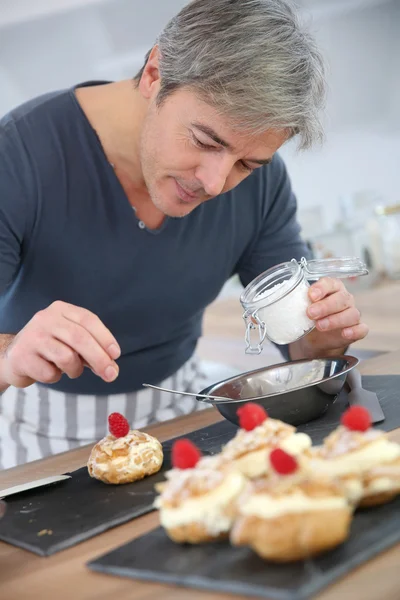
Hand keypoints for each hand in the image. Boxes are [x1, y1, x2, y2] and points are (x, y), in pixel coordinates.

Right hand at [0, 301, 120, 387]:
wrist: (14, 357)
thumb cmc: (50, 348)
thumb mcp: (72, 342)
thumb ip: (93, 351)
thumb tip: (112, 369)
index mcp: (61, 309)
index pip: (88, 319)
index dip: (105, 337)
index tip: (116, 354)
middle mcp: (45, 319)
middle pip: (80, 338)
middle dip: (99, 358)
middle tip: (111, 375)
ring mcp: (32, 336)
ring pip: (66, 357)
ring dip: (75, 370)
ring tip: (71, 370)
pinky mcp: (22, 356)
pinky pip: (50, 373)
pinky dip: (56, 377)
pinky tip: (49, 371)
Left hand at [289, 277, 368, 359]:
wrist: (317, 338)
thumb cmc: (312, 318)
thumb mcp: (304, 308)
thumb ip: (300, 302)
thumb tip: (285, 301)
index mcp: (332, 289)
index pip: (330, 283)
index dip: (321, 288)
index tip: (311, 295)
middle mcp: (344, 299)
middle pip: (341, 299)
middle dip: (325, 306)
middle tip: (311, 313)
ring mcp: (352, 314)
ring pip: (351, 314)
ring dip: (335, 320)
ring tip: (320, 325)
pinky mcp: (357, 329)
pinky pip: (362, 329)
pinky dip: (354, 331)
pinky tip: (345, 333)